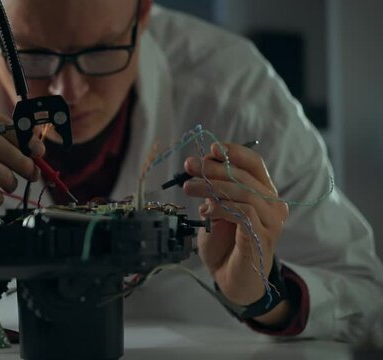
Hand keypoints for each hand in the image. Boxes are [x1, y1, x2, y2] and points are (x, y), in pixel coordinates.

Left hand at [182, 142, 289, 323]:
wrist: (231, 280)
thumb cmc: (224, 245)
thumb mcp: (216, 210)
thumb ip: (215, 190)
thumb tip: (200, 164)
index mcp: (263, 193)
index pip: (254, 163)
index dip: (233, 152)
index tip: (210, 148)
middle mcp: (273, 204)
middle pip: (244, 175)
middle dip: (213, 167)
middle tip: (189, 166)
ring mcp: (271, 221)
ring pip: (243, 192)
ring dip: (212, 186)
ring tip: (189, 188)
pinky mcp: (262, 236)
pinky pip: (243, 212)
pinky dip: (221, 206)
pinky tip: (206, 210)